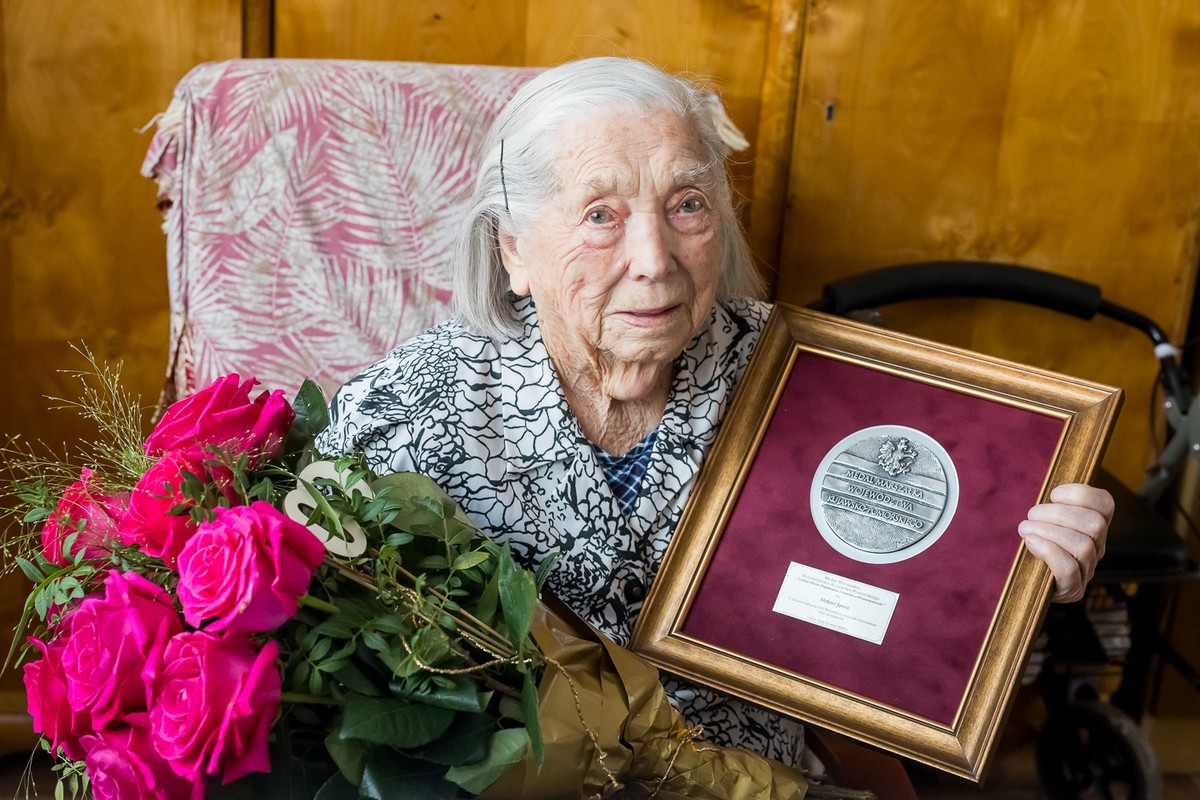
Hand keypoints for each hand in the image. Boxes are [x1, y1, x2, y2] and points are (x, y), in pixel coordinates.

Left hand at [1019, 483, 1113, 602]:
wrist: (1023, 582)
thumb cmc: (1032, 543)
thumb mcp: (1043, 520)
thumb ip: (1052, 506)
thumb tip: (1052, 496)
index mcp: (1093, 527)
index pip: (1106, 504)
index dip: (1082, 494)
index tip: (1054, 494)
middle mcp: (1097, 548)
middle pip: (1095, 524)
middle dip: (1059, 513)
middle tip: (1032, 514)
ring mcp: (1087, 570)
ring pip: (1083, 546)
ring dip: (1049, 531)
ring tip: (1025, 528)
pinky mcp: (1072, 589)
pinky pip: (1069, 569)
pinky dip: (1048, 551)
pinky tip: (1031, 542)